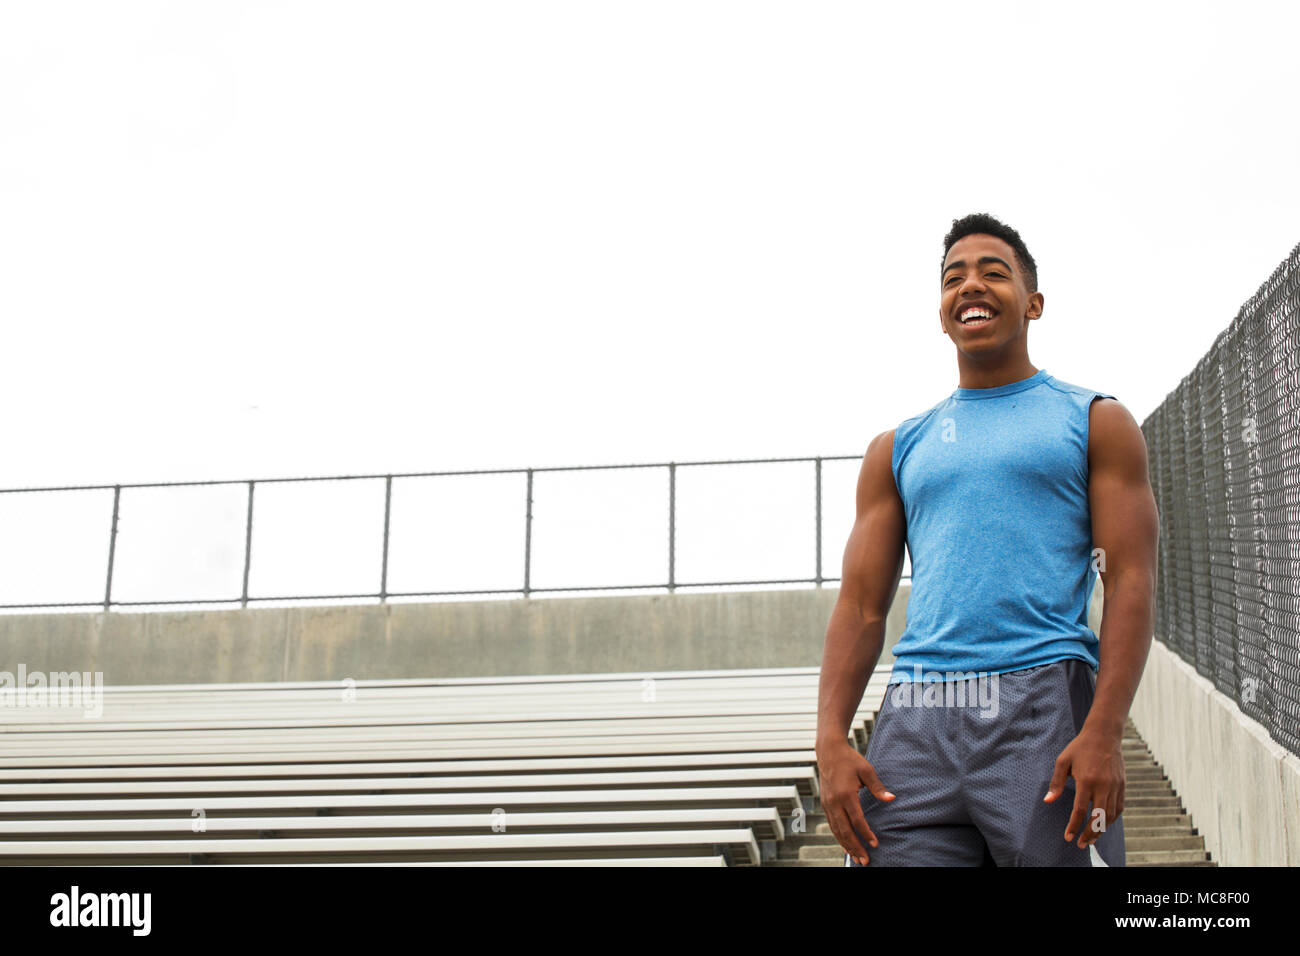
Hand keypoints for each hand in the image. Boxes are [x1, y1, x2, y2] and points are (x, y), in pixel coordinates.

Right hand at [816, 739, 894, 864]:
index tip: (875, 844)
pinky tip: (845, 846)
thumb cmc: (850, 760)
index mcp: (845, 794)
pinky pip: (832, 825)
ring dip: (846, 846)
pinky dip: (839, 837)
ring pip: (837, 830)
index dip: (866, 834)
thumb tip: (891, 798)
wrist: (829, 751)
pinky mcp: (825, 804)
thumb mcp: (866, 770)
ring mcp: (828, 804)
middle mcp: (834, 802)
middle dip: (855, 847)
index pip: (857, 820)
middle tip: (865, 861)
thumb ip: (878, 787)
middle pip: (845, 830)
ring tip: (856, 858)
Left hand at [1043, 728, 1125, 848]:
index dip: (1074, 826)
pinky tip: (1104, 825)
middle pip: (1098, 818)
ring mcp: (1115, 787)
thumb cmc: (1080, 748)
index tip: (1068, 836)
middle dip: (1089, 834)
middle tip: (1081, 844)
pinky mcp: (1122, 786)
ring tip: (1092, 839)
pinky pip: (1119, 808)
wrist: (1104, 735)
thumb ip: (1056, 783)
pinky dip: (1112, 820)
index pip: (1080, 810)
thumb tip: (1047, 801)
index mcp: (1086, 781)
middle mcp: (1103, 786)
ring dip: (1101, 830)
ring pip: (1110, 816)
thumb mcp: (1063, 761)